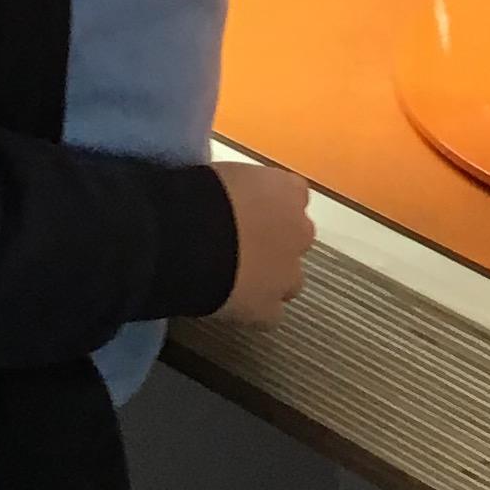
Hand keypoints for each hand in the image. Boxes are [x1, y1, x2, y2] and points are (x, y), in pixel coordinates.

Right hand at [215, 162, 316, 324]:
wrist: (190, 237)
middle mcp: (299, 231)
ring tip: (234, 280)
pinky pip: (269, 314)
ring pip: (289, 281)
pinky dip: (254, 312)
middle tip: (241, 246)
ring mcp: (288, 273)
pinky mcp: (269, 309)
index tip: (249, 212)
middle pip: (297, 240)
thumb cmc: (201, 195)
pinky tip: (229, 306)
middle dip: (275, 244)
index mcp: (287, 190)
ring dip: (270, 280)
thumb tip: (229, 196)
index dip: (270, 208)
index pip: (294, 196)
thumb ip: (240, 188)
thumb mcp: (224, 175)